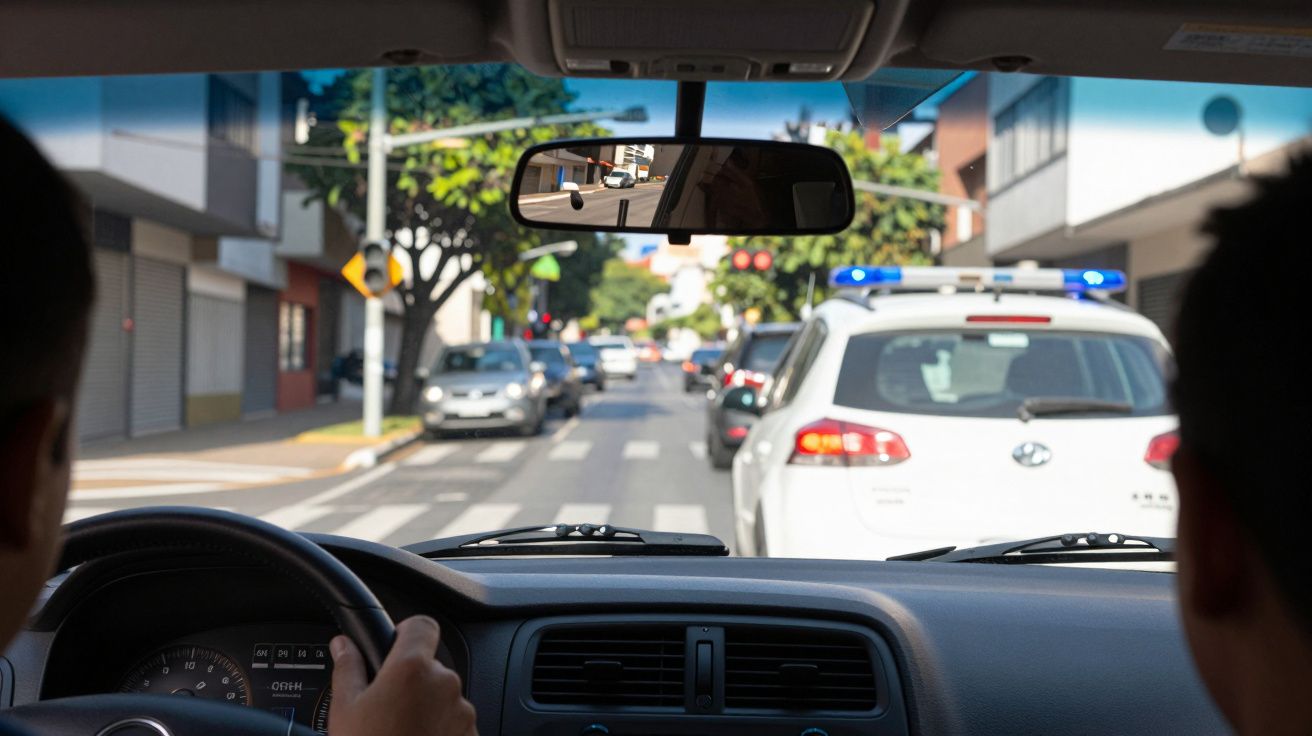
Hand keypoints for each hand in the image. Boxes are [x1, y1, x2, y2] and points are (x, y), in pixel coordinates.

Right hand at [328, 616, 477, 735]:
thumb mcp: (346, 710)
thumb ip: (348, 668)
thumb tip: (344, 645)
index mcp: (413, 669)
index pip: (421, 625)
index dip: (406, 632)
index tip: (394, 644)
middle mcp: (445, 684)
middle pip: (430, 666)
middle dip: (410, 680)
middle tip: (385, 707)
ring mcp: (462, 712)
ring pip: (442, 696)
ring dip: (425, 707)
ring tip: (398, 732)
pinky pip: (453, 722)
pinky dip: (438, 729)